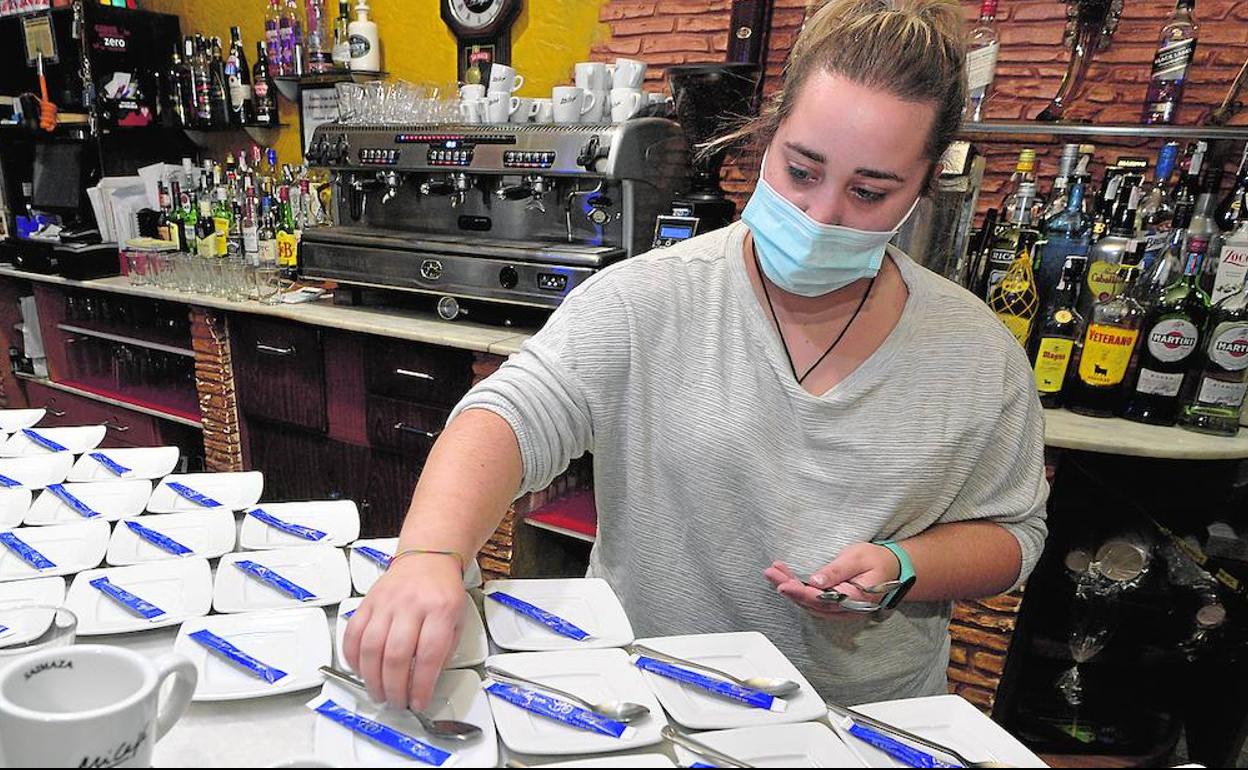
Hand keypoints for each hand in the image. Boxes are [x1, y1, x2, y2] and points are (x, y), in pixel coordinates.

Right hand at [342, 552, 465, 710]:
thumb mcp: (457, 620)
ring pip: (371, 647)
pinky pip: (353, 633)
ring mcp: (386, 602)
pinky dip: (352, 657)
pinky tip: (360, 670)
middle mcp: (411, 604)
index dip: (421, 685)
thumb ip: (443, 650)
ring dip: (372, 678)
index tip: (419, 702)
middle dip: (394, 687)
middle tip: (396, 702)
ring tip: (378, 693)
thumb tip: (423, 683)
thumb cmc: (443, 591)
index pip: (429, 655)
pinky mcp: (368, 601)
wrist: (427, 558)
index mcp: (440, 609)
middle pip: (396, 654)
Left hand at [763, 542, 900, 618]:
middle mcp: (845, 609)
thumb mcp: (858, 559)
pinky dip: (797, 589)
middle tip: (770, 572)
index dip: (799, 592)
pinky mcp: (834, 604)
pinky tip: (784, 578)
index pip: (821, 599)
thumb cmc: (876, 561)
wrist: (891, 568)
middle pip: (811, 602)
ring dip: (789, 587)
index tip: (782, 583)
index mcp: (855, 598)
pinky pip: (812, 600)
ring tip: (772, 572)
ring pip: (809, 602)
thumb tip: (816, 581)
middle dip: (788, 587)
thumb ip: (837, 571)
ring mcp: (839, 609)